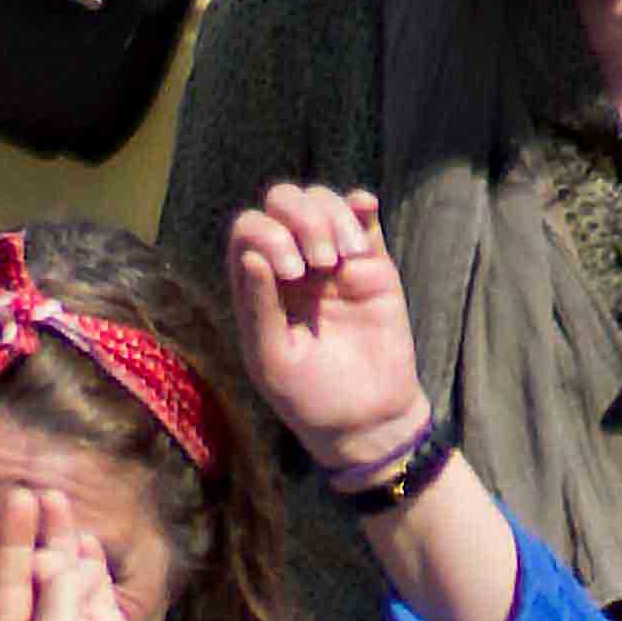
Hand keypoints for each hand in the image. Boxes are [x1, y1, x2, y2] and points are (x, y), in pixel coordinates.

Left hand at [222, 183, 426, 471]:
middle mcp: (291, 265)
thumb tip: (251, 255)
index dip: (267, 234)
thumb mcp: (272, 361)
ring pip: (321, 201)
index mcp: (259, 286)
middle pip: (283, 202)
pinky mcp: (372, 264)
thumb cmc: (309, 397)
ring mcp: (331, 261)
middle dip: (300, 219)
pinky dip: (359, 203)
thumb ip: (258, 308)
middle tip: (318, 264)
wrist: (367, 418)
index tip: (292, 273)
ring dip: (331, 216)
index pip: (249, 229)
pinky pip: (362, 215)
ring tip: (344, 258)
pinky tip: (364, 208)